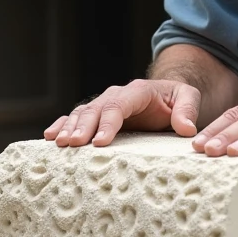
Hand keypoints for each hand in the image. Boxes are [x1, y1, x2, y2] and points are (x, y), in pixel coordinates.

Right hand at [43, 79, 200, 147]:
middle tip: (72, 144)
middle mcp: (115, 96)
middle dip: (83, 126)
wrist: (165, 96)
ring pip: (82, 113)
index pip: (119, 105)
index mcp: (137, 91)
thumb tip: (187, 129)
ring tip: (59, 144)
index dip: (108, 123)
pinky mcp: (96, 116)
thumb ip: (188, 109)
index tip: (100, 142)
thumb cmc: (176, 100)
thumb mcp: (188, 98)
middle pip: (95, 109)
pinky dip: (62, 125)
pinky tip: (49, 136)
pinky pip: (75, 118)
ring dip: (70, 127)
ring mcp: (103, 105)